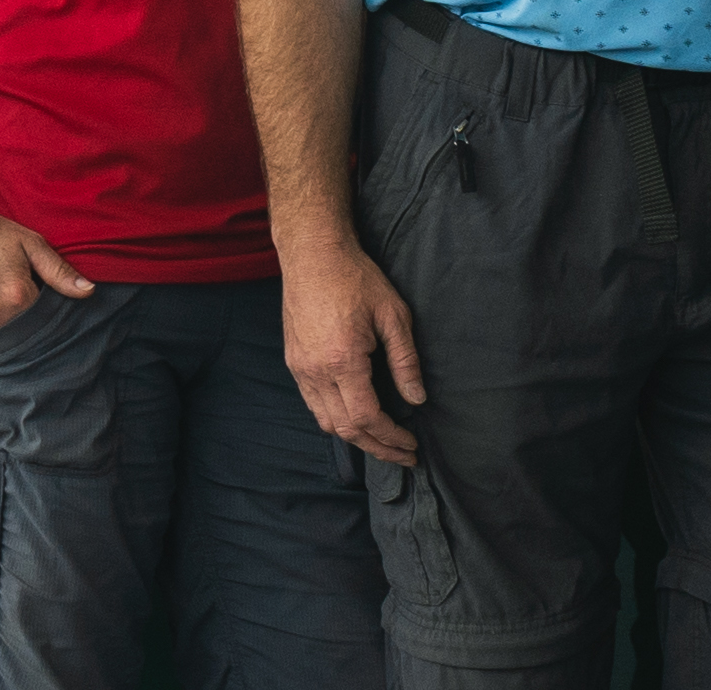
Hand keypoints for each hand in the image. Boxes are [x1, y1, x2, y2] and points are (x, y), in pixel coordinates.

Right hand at [0, 199, 94, 340]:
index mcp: (18, 295)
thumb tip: (89, 291)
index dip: (50, 311)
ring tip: (10, 312)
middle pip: (26, 334)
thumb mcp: (30, 244)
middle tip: (25, 304)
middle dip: (32, 325)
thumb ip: (59, 271)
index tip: (45, 300)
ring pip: (4, 341)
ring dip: (11, 333)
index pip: (47, 319)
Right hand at [278, 231, 425, 464]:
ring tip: (382, 441)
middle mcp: (316, 371)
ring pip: (326, 422)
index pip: (368, 418)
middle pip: (345, 429)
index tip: (411, 445)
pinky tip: (356, 416)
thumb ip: (405, 361)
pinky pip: (313, 404)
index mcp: (342, 360)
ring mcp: (300, 368)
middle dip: (377, 447)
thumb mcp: (393, 315)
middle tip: (403, 455)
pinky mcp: (294, 362)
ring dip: (355, 438)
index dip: (391, 438)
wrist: (313, 254)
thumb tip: (416, 399)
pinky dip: (335, 419)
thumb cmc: (356, 278)